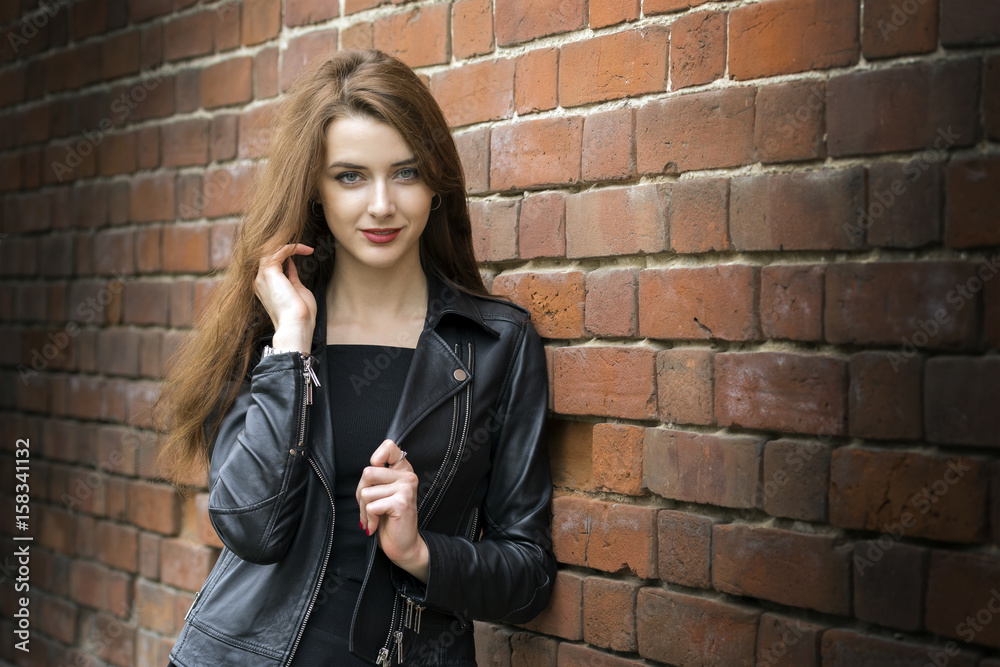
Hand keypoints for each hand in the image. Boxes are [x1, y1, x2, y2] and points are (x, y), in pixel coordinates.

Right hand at [253, 244, 316, 351]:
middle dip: (285, 248)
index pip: (272, 265)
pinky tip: (305, 249)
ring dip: (288, 246)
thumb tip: (292, 266)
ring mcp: (262, 277)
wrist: (297, 324)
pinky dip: (292, 247)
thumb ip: (293, 277)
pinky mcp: (269, 272)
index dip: (286, 257)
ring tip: (305, 247)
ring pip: (270, 250)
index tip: (302, 253)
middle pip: (268, 255)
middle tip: (303, 247)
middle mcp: (260, 281)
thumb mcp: (297, 291)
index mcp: (266, 288)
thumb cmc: (301, 314)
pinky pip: (278, 251)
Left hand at [357, 439, 428, 582]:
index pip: (389, 446)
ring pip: (366, 491)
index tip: (376, 478)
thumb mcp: (381, 492)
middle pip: (367, 472)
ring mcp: (406, 489)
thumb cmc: (388, 519)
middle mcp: (408, 476)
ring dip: (364, 509)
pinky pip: (371, 506)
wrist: (403, 545)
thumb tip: (367, 471)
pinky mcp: (401, 503)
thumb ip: (376, 477)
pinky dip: (369, 519)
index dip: (376, 458)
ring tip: (373, 517)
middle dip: (361, 493)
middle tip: (369, 507)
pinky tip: (376, 525)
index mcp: (403, 469)